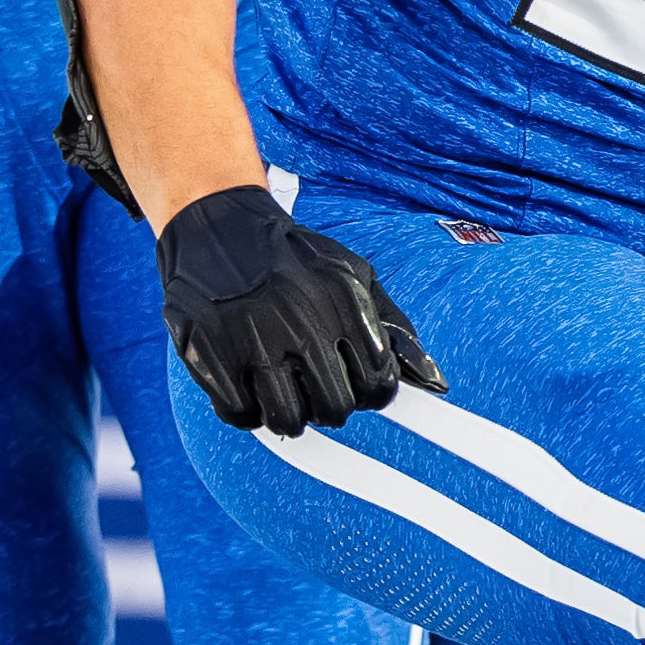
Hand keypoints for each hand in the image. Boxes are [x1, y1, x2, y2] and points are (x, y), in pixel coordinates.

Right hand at [156, 186, 445, 438]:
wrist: (216, 224)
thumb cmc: (293, 258)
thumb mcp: (352, 274)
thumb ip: (393, 326)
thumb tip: (434, 383)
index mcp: (343, 302)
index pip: (378, 386)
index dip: (368, 392)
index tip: (354, 383)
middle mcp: (301, 321)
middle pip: (335, 409)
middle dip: (329, 405)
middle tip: (314, 384)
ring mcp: (253, 339)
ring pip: (287, 420)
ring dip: (287, 411)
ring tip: (281, 385)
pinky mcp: (210, 352)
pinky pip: (239, 414)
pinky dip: (245, 409)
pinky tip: (246, 381)